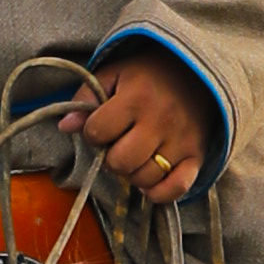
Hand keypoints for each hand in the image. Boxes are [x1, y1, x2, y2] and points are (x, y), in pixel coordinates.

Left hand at [67, 45, 213, 209]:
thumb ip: (87, 97)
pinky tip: (149, 182)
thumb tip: (65, 126)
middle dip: (111, 158)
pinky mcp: (197, 156)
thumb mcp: (115, 74)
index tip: (101, 127)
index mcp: (136, 97)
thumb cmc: (149, 75)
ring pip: (144, 179)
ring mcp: (181, 141)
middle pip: (120, 162)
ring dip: (132, 173)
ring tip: (135, 156)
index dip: (92, 133)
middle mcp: (160, 121)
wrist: (198, 70)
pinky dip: (159, 192)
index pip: (98, 132)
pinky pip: (176, 188)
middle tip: (118, 145)